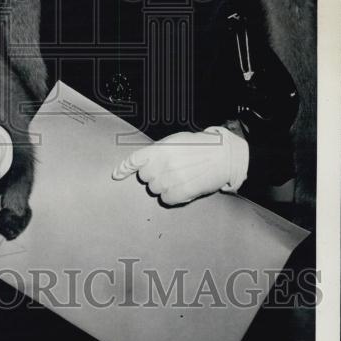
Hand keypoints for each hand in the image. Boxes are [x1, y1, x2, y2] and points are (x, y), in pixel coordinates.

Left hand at [112, 126, 248, 204]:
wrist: (224, 154)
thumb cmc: (199, 146)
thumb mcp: (175, 141)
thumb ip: (157, 152)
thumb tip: (141, 163)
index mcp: (160, 148)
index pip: (135, 159)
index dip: (124, 168)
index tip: (116, 175)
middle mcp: (163, 163)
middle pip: (144, 177)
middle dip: (153, 175)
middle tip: (170, 170)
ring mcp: (171, 178)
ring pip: (154, 189)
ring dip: (164, 186)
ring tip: (180, 177)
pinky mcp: (181, 191)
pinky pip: (166, 199)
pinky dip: (172, 196)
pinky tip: (183, 187)